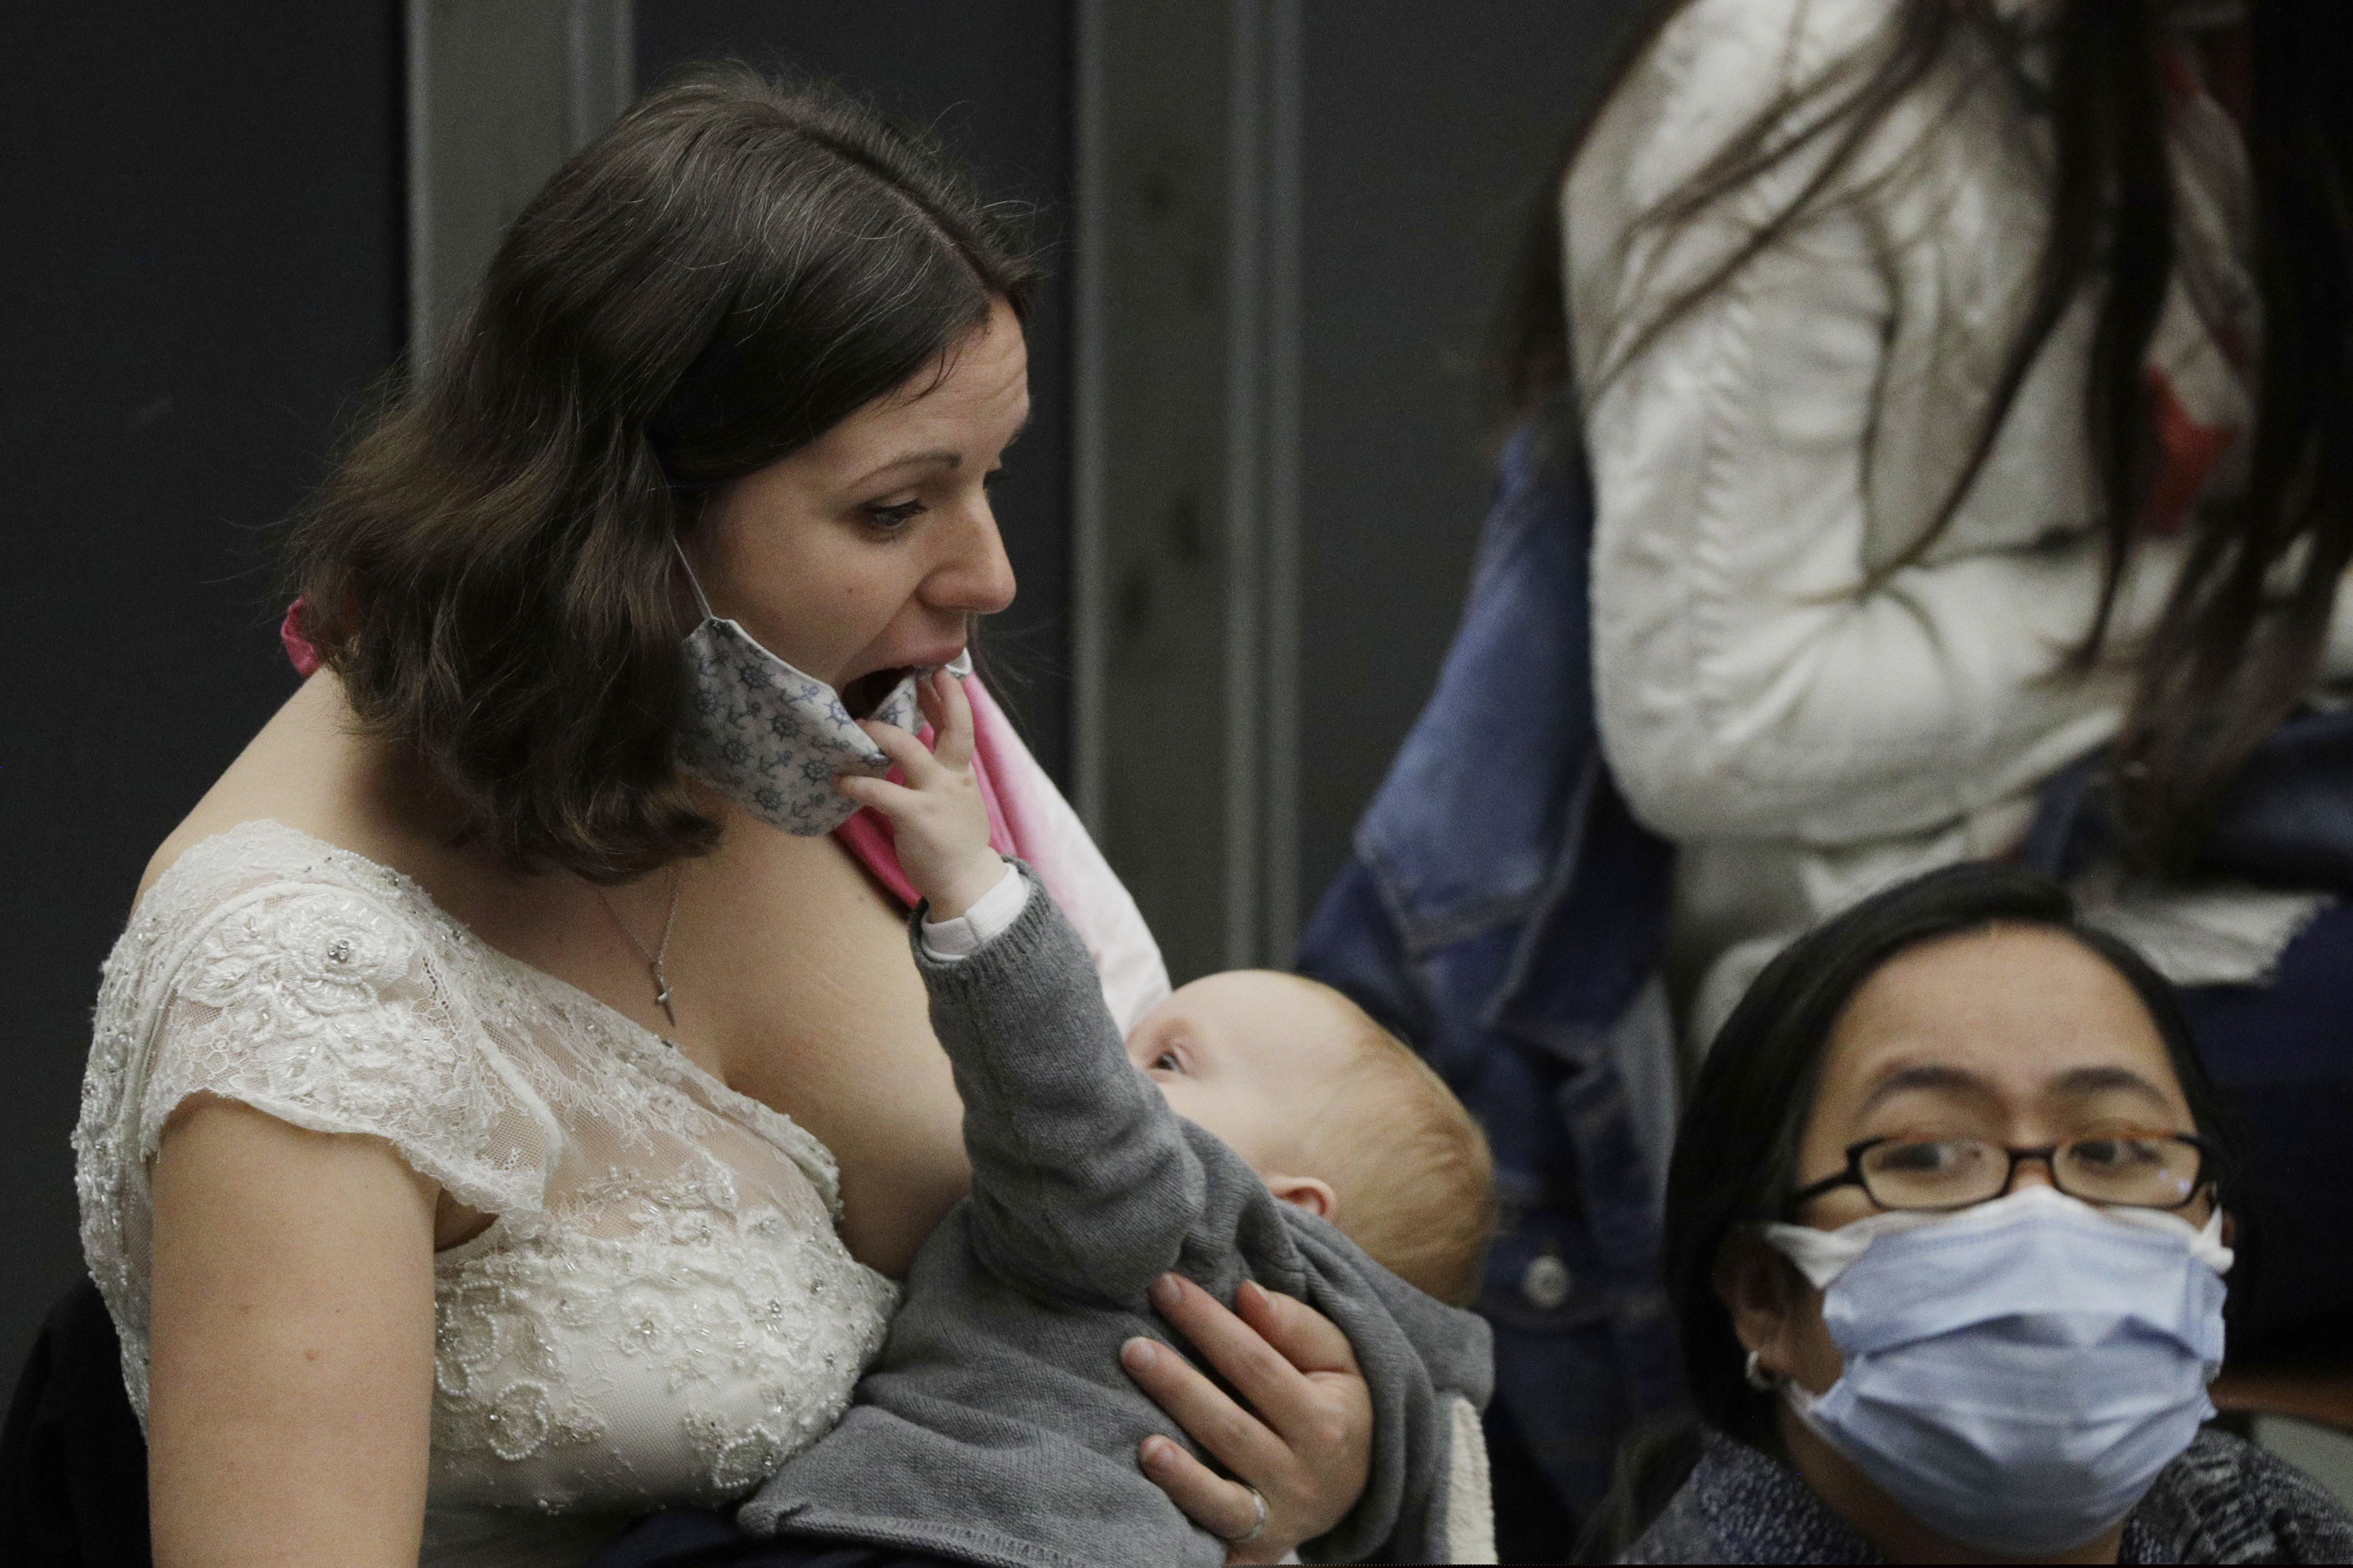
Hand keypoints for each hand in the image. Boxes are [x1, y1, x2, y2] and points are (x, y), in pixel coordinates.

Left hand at [835, 667, 1003, 917]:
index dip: (950, 698)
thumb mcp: (957, 800)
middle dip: (939, 698)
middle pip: (955, 728)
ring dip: (881, 734)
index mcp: (962, 774)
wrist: (965, 883)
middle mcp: (953, 778)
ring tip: (857, 725)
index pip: (962, 726)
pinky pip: (881, 792)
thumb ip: (942, 774)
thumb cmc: (954, 841)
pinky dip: (856, 784)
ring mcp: (936, 796)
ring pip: (910, 751)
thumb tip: (917, 750)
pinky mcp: (916, 817)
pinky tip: (839, 780)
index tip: (935, 674)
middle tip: (917, 674)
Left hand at [1121, 1274, 1372, 1563]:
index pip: (1257, 1364)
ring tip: (1144, 1445)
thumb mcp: (1338, 1359)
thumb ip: (1296, 1325)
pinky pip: (1216, 1542)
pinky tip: (1154, 1503)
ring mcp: (1276, 1519)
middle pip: (1230, 1427)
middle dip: (1179, 1387)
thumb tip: (1246, 1293)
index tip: (1166, 1287)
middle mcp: (1302, 1475)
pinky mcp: (1254, 1550)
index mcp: (1325, 1420)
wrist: (1364, 1484)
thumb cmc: (1337, 1403)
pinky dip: (1186, 1524)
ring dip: (1180, 1473)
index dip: (1209, 1324)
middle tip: (1132, 1349)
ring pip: (1221, 1497)